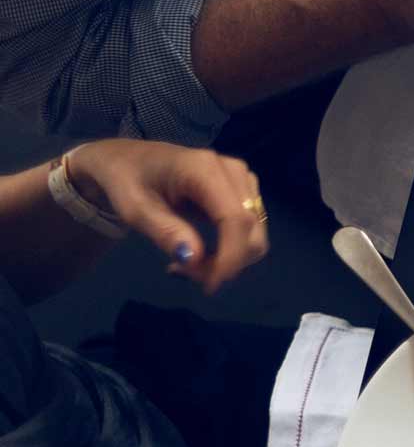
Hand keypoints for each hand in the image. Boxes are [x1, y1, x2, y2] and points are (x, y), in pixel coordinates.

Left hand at [70, 140, 265, 295]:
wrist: (129, 160)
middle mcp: (234, 171)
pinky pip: (249, 228)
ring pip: (254, 232)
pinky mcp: (244, 191)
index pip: (235, 218)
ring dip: (228, 258)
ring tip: (188, 265)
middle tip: (186, 274)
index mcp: (205, 169)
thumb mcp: (134, 209)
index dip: (230, 255)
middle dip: (226, 261)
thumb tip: (195, 259)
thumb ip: (165, 232)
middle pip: (251, 227)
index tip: (210, 285)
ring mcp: (243, 179)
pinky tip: (201, 252)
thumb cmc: (127, 181)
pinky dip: (230, 250)